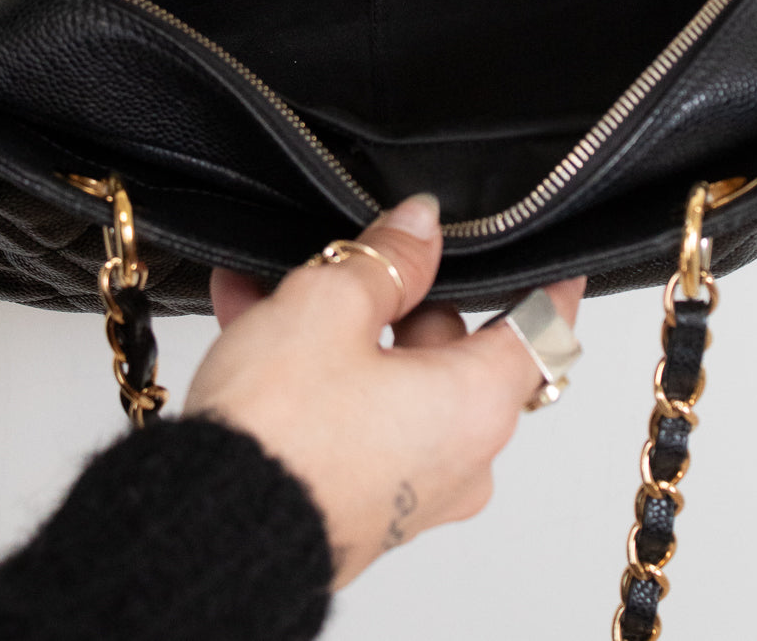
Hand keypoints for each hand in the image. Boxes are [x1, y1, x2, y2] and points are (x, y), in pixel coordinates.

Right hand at [185, 194, 583, 587]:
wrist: (202, 531)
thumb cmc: (281, 433)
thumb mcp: (333, 305)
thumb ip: (387, 258)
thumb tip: (420, 225)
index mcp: (475, 406)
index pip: (538, 330)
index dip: (543, 284)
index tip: (554, 262)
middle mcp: (456, 456)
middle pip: (449, 347)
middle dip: (396, 294)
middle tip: (348, 256)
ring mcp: (405, 486)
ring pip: (386, 377)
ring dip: (337, 327)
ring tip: (273, 283)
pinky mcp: (356, 501)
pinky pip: (348, 415)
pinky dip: (312, 371)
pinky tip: (251, 321)